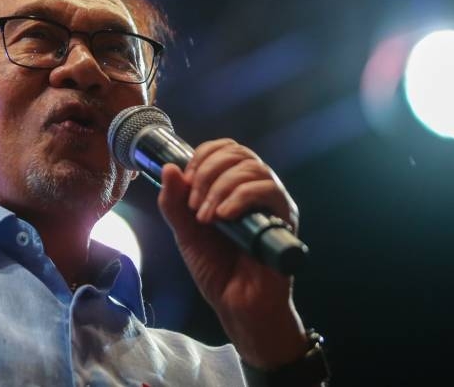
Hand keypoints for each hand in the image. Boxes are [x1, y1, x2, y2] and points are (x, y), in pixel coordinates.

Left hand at [157, 139, 307, 367]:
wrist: (236, 304)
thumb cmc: (216, 268)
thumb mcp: (185, 231)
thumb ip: (174, 202)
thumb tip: (169, 167)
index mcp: (235, 187)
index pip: (226, 148)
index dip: (203, 156)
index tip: (185, 182)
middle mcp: (257, 190)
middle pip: (238, 153)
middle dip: (207, 172)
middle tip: (194, 205)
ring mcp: (273, 204)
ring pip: (254, 168)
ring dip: (220, 187)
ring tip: (207, 217)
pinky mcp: (284, 220)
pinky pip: (269, 191)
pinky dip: (241, 197)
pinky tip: (224, 216)